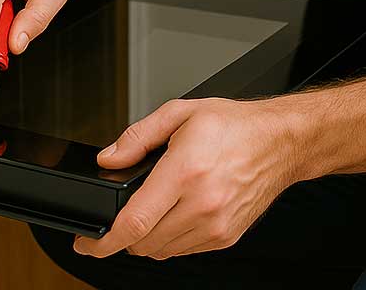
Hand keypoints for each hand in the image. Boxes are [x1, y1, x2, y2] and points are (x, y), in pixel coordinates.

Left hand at [72, 97, 297, 260]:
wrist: (280, 142)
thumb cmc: (235, 125)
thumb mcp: (181, 113)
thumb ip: (139, 137)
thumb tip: (109, 158)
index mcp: (186, 171)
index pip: (134, 221)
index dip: (103, 241)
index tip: (85, 243)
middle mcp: (202, 203)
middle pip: (143, 242)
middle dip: (123, 235)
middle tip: (122, 215)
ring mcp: (215, 225)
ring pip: (161, 251)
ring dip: (147, 238)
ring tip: (156, 207)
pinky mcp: (225, 237)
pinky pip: (184, 251)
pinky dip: (171, 239)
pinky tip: (177, 212)